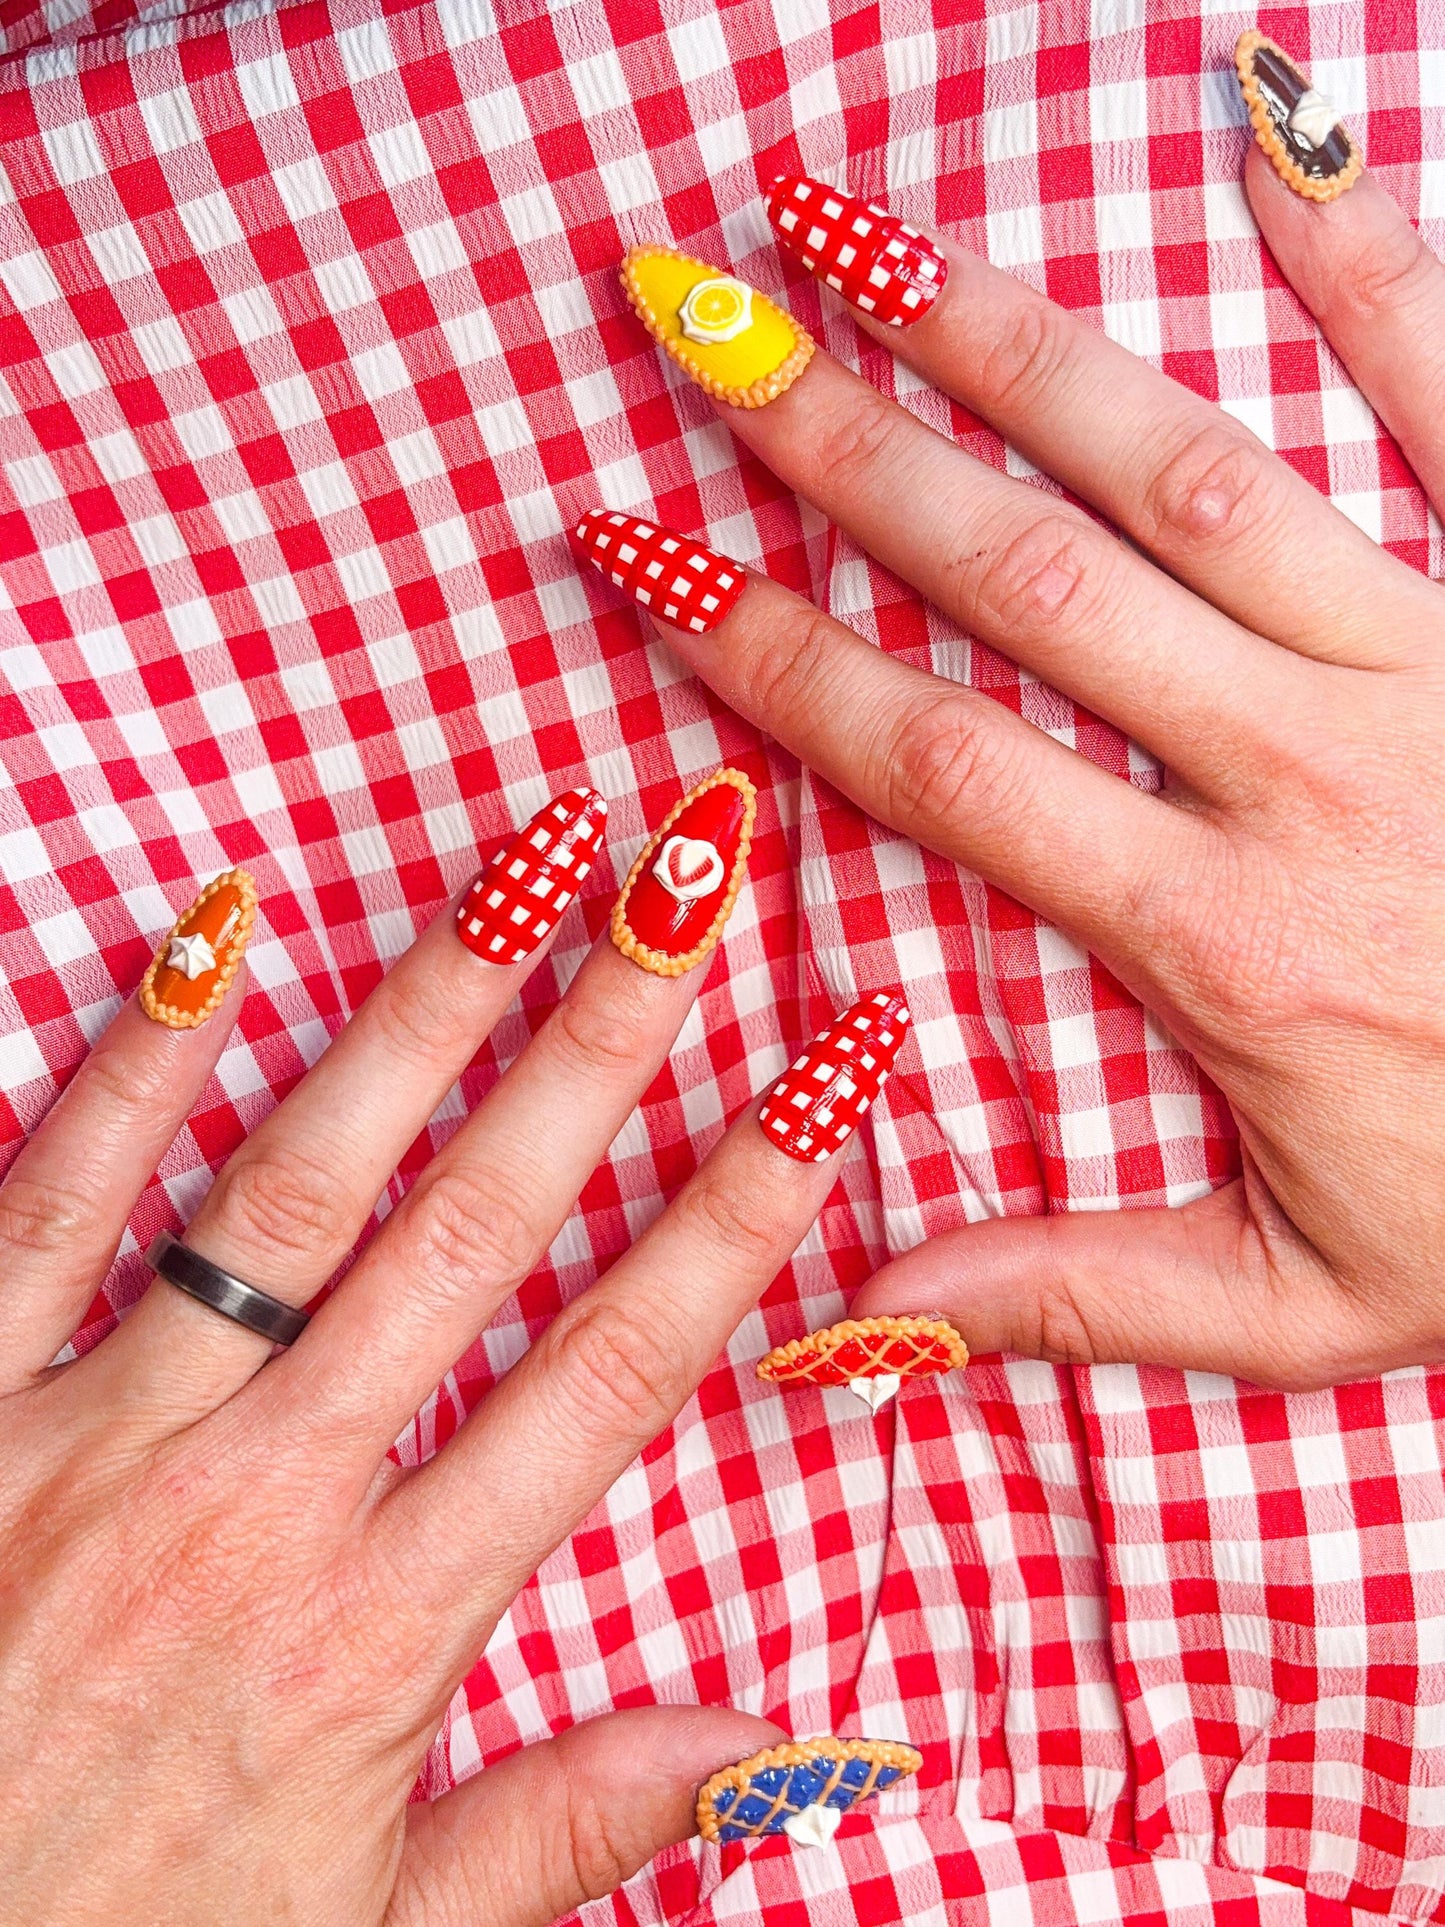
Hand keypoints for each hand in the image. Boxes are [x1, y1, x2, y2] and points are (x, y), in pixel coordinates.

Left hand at [0, 787, 851, 1923]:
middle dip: (600, 1045)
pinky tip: (213, 928)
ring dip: (422, 1013)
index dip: (742, 1214)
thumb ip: (573, 1822)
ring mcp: (97, 1435)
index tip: (830, 1076)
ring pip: (291, 1188)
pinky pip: (50, 1203)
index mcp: (379, 1628)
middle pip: (472, 1233)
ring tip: (525, 862)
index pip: (612, 1373)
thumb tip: (788, 1748)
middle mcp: (256, 1502)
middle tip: (693, 886)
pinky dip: (130, 1064)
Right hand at [592, 126, 1444, 1389]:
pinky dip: (1368, 267)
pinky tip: (1268, 135)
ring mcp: (1433, 660)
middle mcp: (1310, 772)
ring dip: (1010, 343)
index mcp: (1225, 938)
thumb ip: (1073, 1296)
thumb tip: (845, 1313)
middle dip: (838, 447)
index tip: (645, 560)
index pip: (942, 767)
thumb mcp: (1304, 1302)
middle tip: (696, 322)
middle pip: (1025, 582)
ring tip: (859, 225)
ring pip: (1187, 474)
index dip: (773, 660)